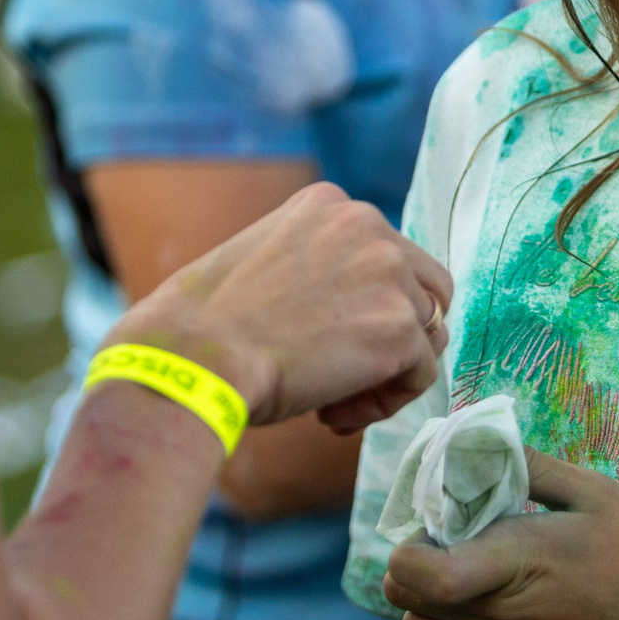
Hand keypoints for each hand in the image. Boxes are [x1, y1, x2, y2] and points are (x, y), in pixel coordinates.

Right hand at [113, 182, 449, 431]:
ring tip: (332, 402)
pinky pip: (421, 374)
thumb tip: (358, 308)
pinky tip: (333, 417)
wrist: (192, 358)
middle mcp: (367, 223)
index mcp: (330, 202)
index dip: (364, 306)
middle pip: (424, 288)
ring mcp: (388, 273)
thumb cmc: (207, 327)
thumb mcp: (264, 260)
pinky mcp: (398, 327)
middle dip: (394, 335)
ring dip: (386, 372)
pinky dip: (385, 403)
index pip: (385, 254)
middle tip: (342, 374)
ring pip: (426, 333)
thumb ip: (316, 265)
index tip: (318, 339)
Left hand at [383, 453, 618, 619]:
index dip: (408, 550)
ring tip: (472, 589)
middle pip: (408, 601)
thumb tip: (475, 442)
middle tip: (455, 553)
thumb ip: (530, 466)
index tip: (436, 532)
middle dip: (418, 570)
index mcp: (517, 560)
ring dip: (431, 609)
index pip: (415, 571)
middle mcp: (501, 617)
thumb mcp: (596, 492)